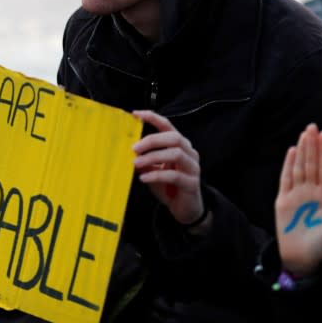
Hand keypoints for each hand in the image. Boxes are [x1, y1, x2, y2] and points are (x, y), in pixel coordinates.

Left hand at [132, 110, 206, 230]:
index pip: (167, 126)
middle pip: (174, 138)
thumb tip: (128, 152)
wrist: (184, 208)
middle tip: (134, 148)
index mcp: (179, 145)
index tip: (135, 114)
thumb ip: (144, 160)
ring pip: (176, 154)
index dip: (153, 118)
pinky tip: (144, 178)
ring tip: (136, 164)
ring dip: (153, 157)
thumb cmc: (168, 186)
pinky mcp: (192, 183)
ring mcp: (193, 168)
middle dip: (152, 140)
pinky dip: (157, 175)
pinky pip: (174, 175)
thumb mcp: (152, 170)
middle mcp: (189, 153)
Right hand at [275, 124, 321, 276]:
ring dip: (301, 151)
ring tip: (303, 134)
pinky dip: (287, 165)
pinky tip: (291, 152)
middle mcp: (311, 191)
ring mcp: (296, 194)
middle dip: (312, 145)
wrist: (301, 257)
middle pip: (312, 164)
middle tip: (312, 126)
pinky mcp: (283, 200)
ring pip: (299, 167)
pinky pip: (285, 178)